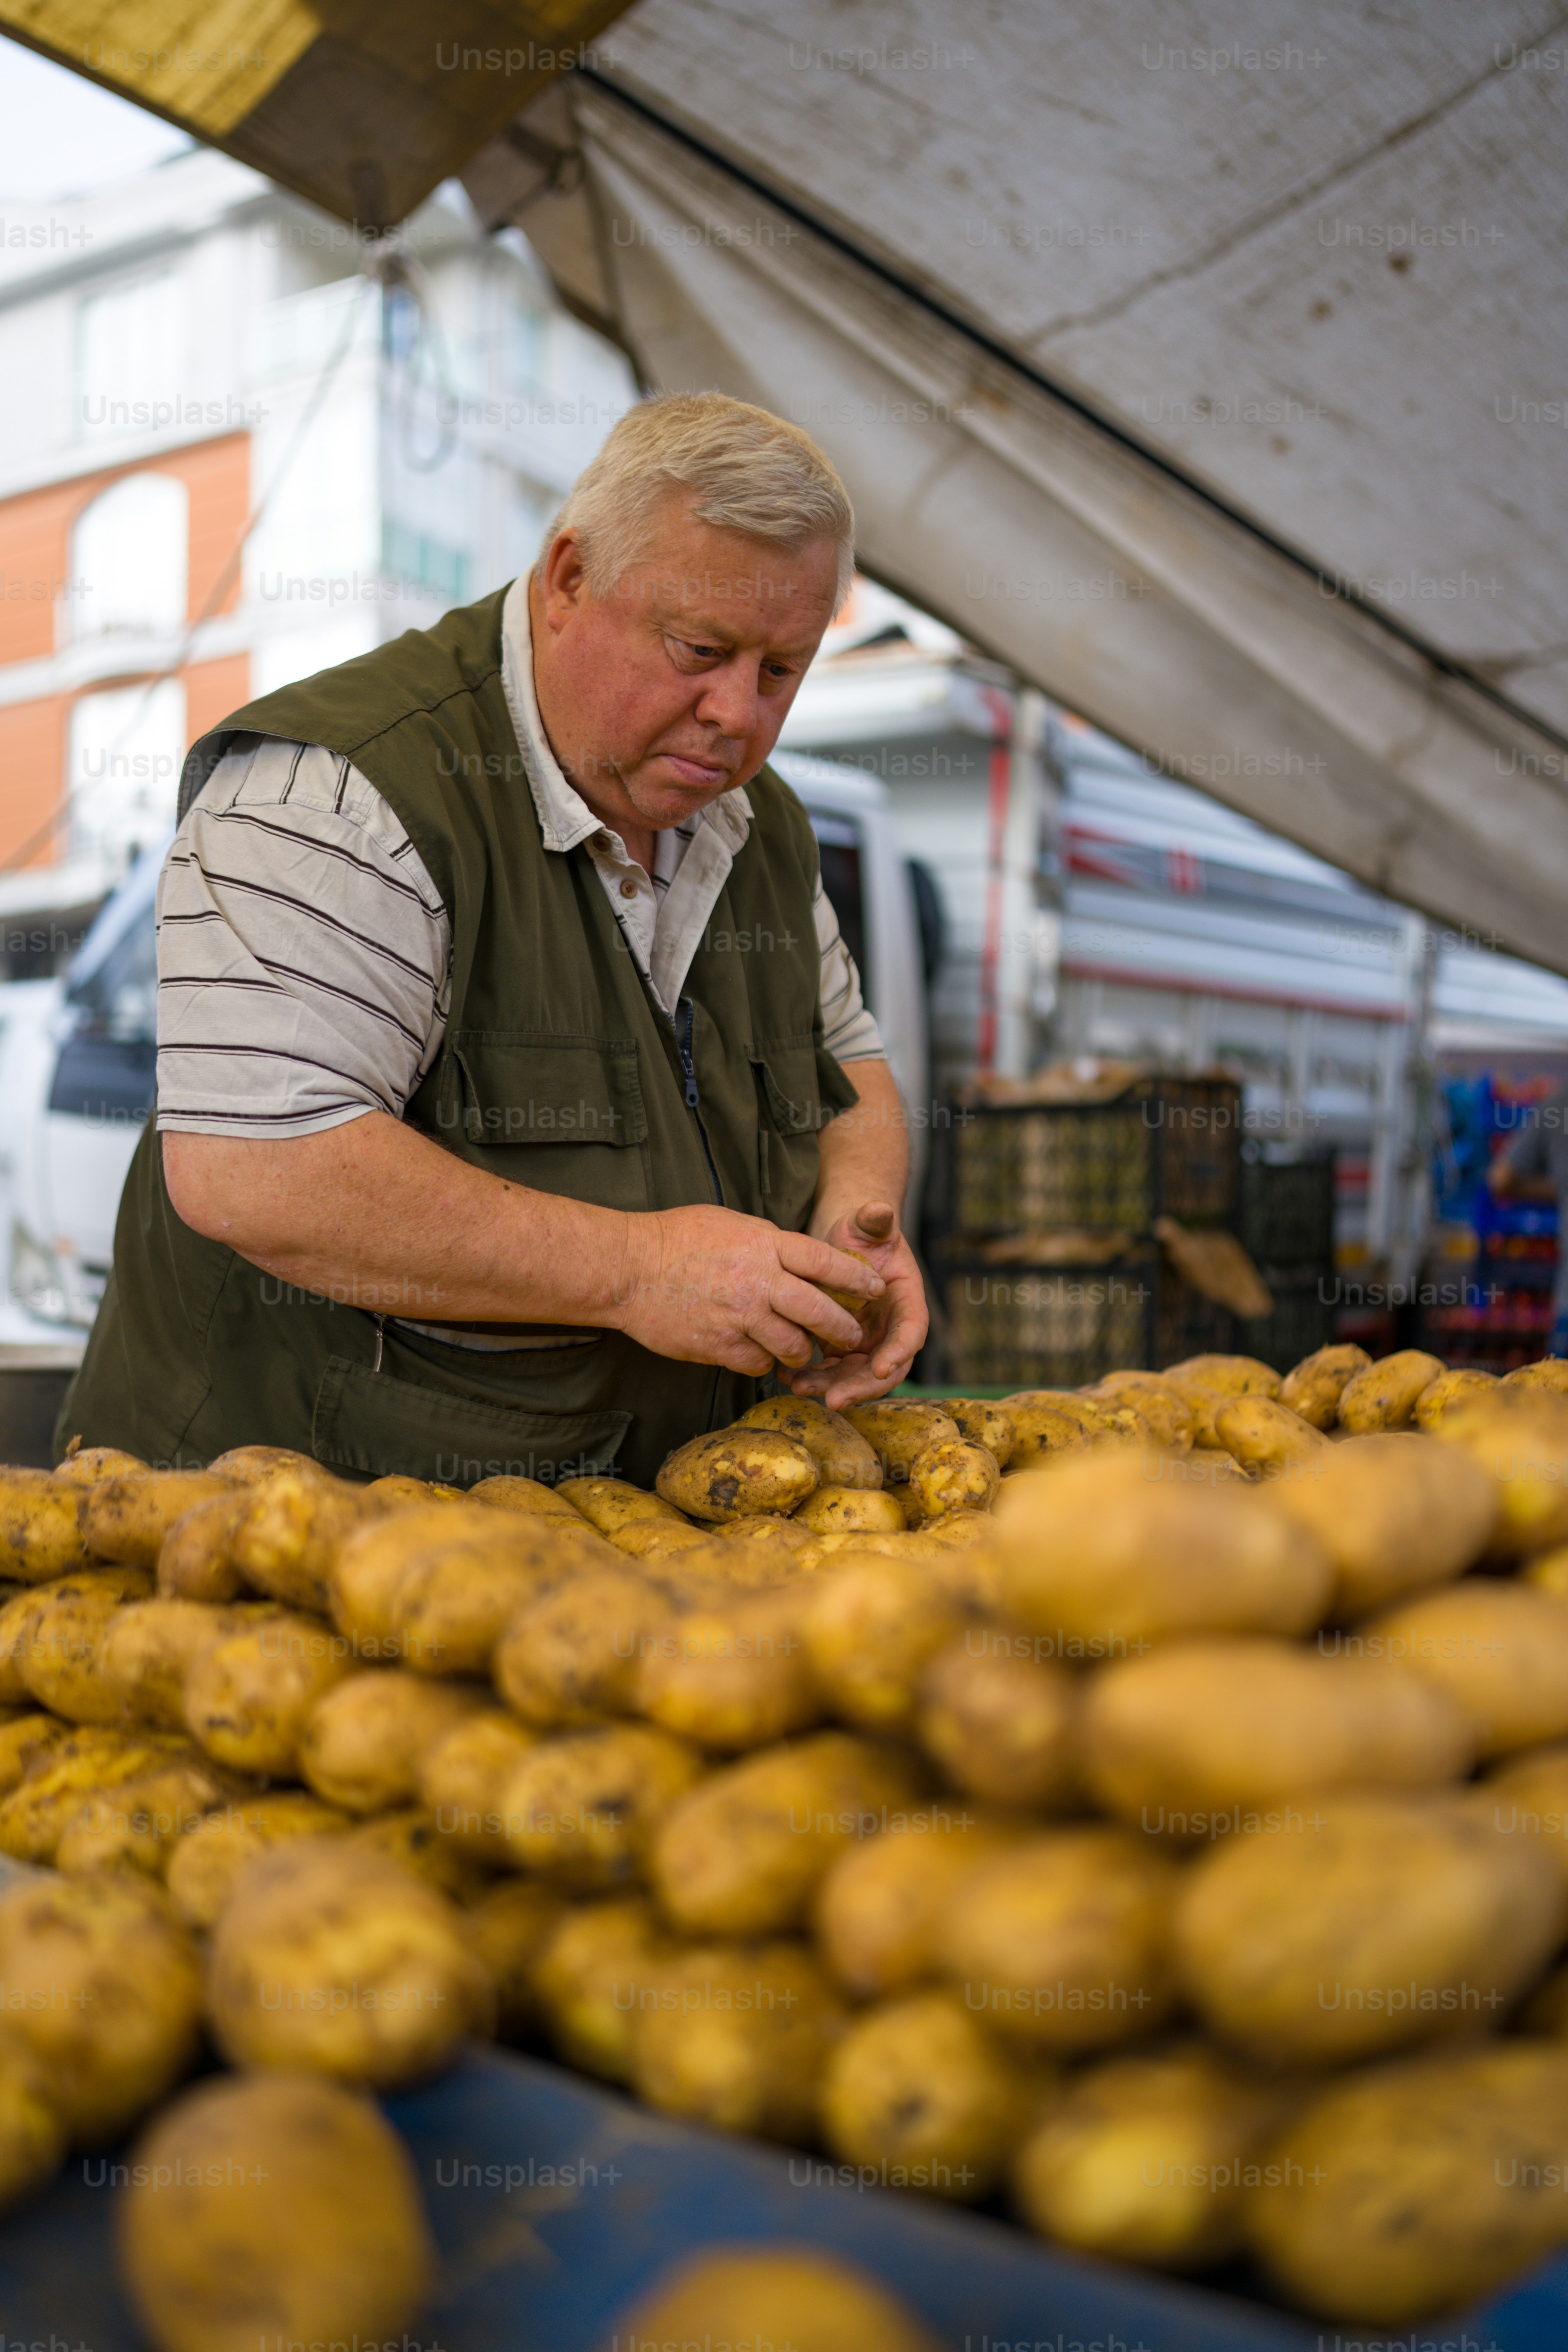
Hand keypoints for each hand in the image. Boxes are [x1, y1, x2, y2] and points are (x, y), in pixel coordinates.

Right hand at [610, 1203, 884, 1374]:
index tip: (875, 1289)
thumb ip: (769, 1242)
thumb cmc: (677, 1239)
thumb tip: (799, 1259)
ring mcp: (737, 1315)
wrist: (626, 1268)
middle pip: (819, 1312)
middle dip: (842, 1329)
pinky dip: (763, 1361)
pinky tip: (757, 1353)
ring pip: (792, 1345)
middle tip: (851, 1336)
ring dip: (802, 1351)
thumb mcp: (731, 1224)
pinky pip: (757, 1362)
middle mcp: (757, 1280)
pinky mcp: (717, 1344)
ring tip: (802, 1351)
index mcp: (764, 1244)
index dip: (856, 1278)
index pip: (825, 1262)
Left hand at [783, 1198, 928, 1407]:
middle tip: (834, 1399)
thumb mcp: (867, 1223)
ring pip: (856, 1375)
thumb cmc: (861, 1231)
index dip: (899, 1352)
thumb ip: (875, 1220)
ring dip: (831, 1386)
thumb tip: (880, 1208)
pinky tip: (787, 1376)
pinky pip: (832, 1371)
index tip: (881, 1368)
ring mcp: (867, 1341)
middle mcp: (891, 1328)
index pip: (911, 1332)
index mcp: (907, 1300)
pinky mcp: (842, 1348)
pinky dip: (814, 1377)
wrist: (843, 1243)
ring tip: (800, 1386)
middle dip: (861, 1386)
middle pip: (885, 1367)